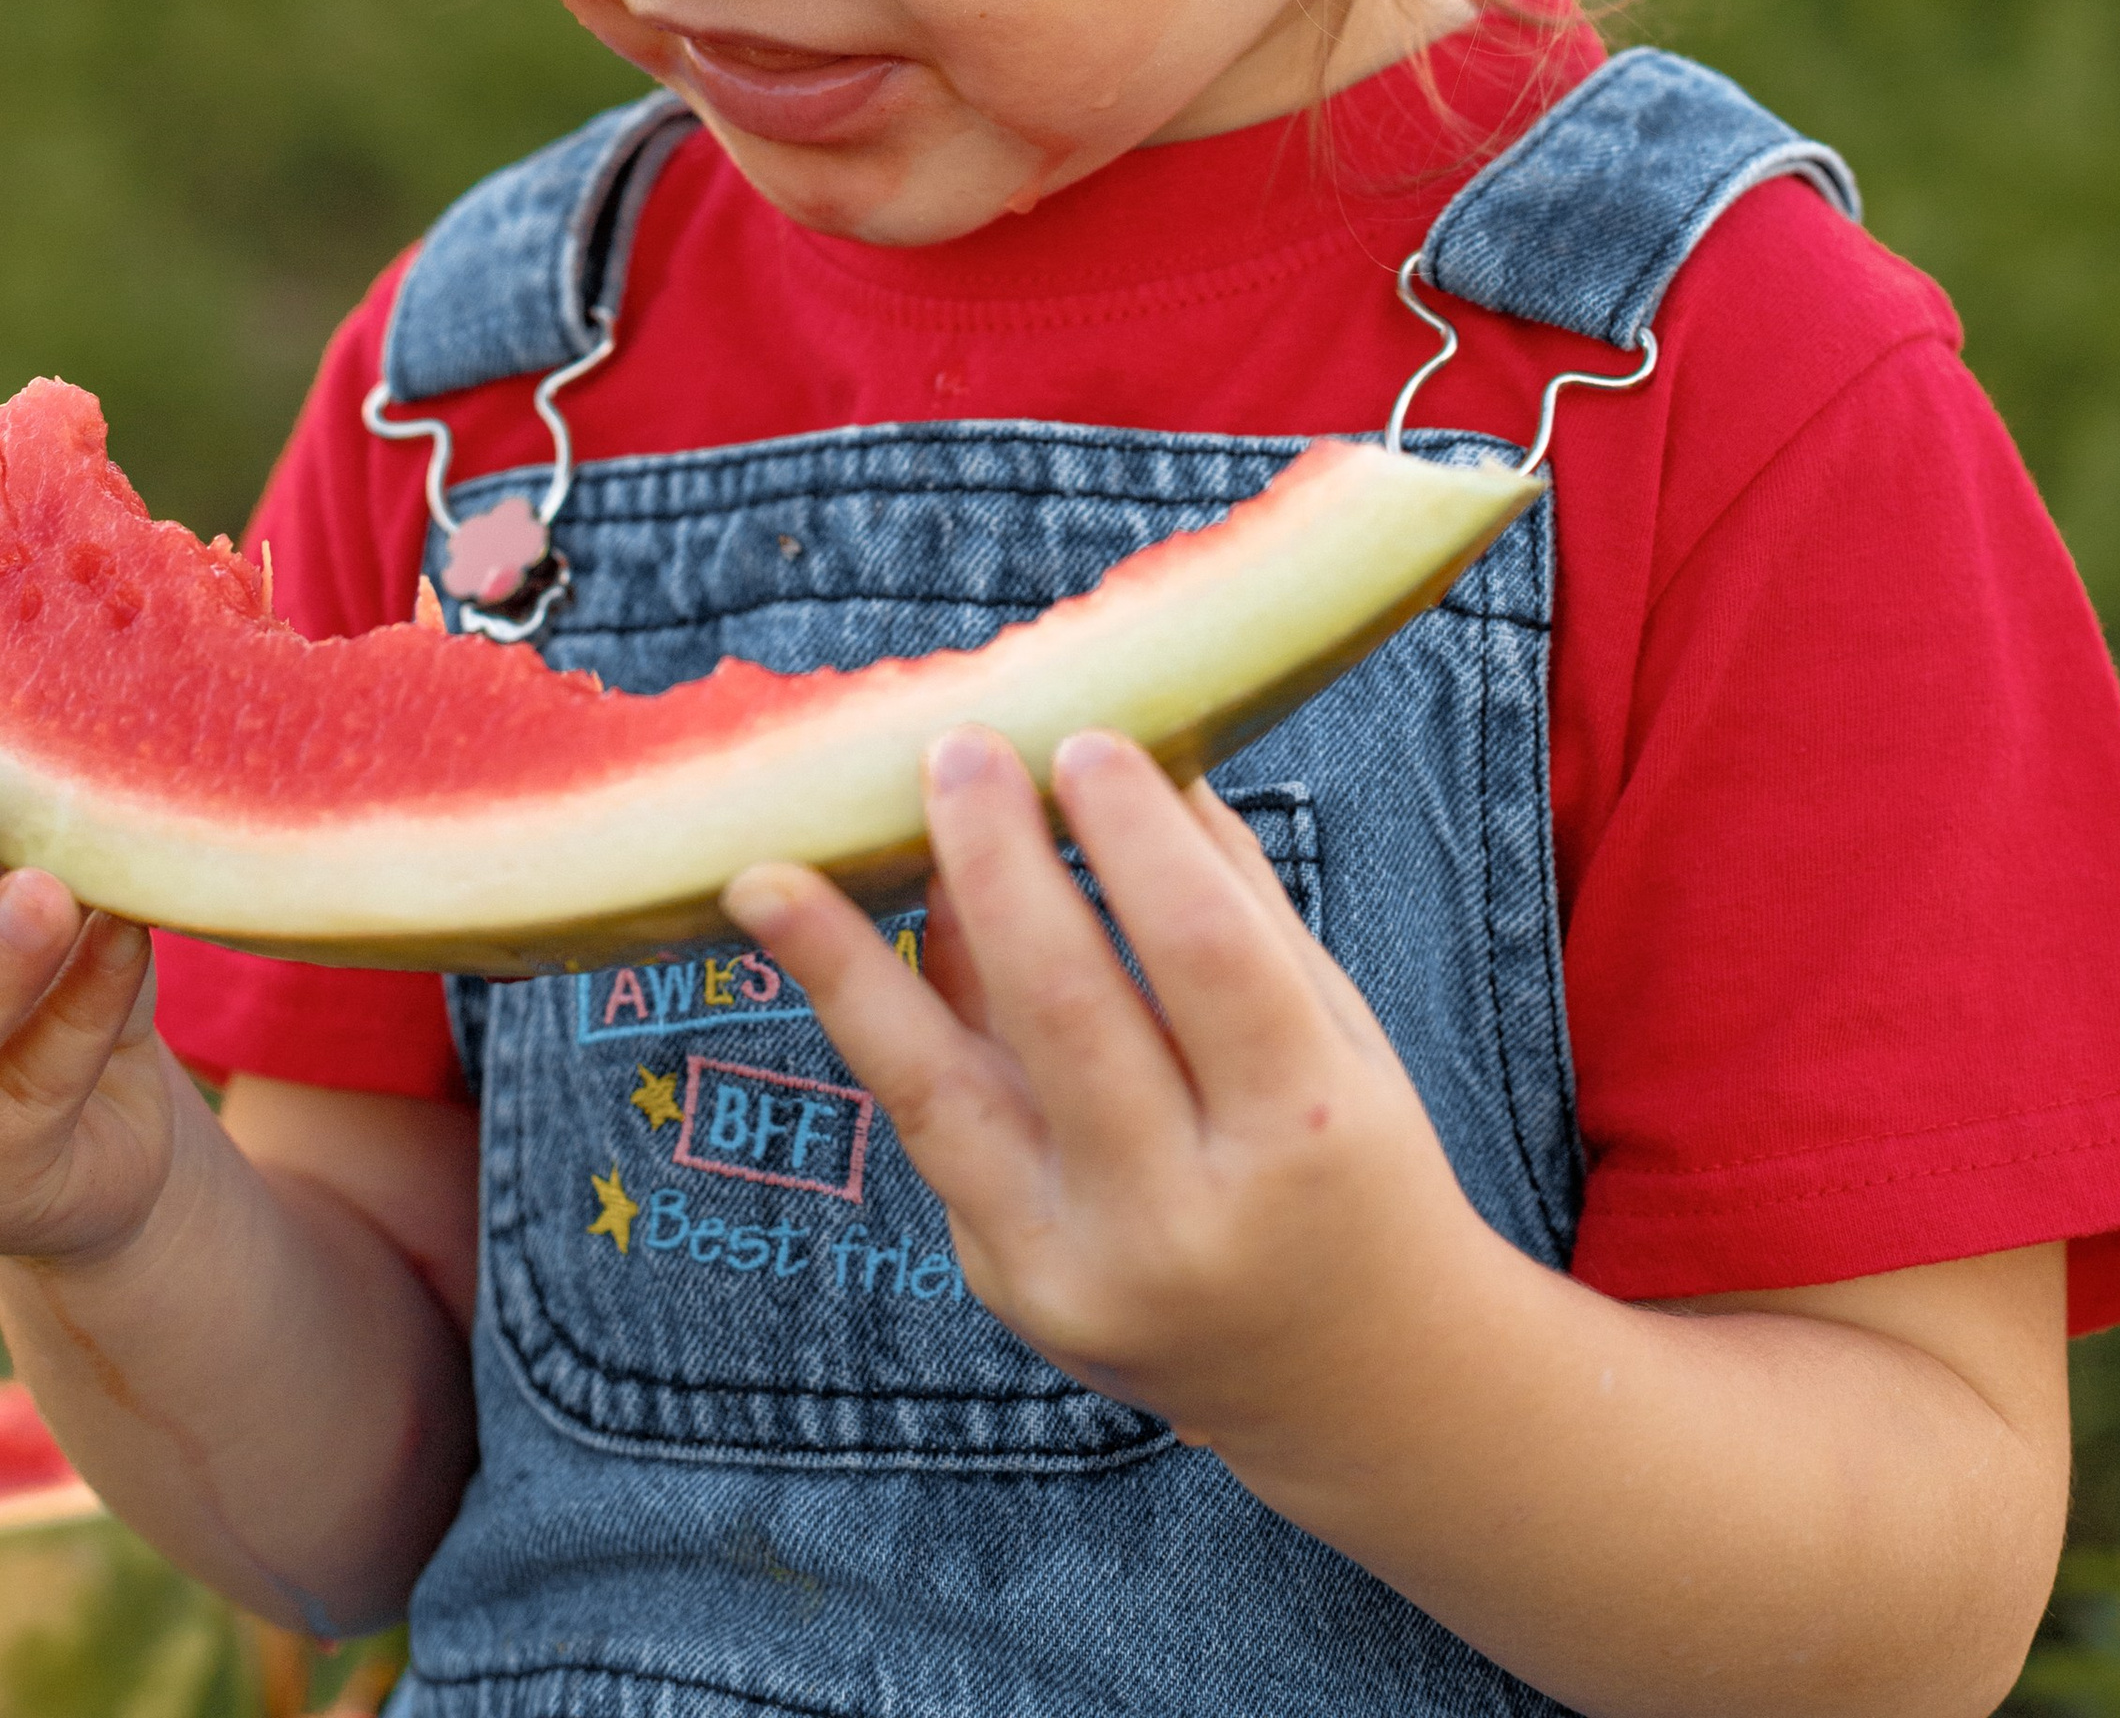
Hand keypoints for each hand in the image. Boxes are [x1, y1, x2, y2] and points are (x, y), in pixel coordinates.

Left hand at [725, 726, 1488, 1481]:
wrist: (1350, 1382)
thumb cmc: (1347, 1162)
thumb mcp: (1335, 1030)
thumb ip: (1233, 898)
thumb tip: (1123, 752)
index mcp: (1303, 1133)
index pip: (1204, 956)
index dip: (1133, 840)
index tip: (1079, 738)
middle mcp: (1184, 1216)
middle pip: (1064, 1011)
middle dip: (994, 865)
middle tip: (952, 749)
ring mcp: (1080, 1270)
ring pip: (940, 1093)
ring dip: (848, 967)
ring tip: (769, 874)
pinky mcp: (1010, 1289)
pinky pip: (939, 1129)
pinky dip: (891, 1022)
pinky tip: (838, 938)